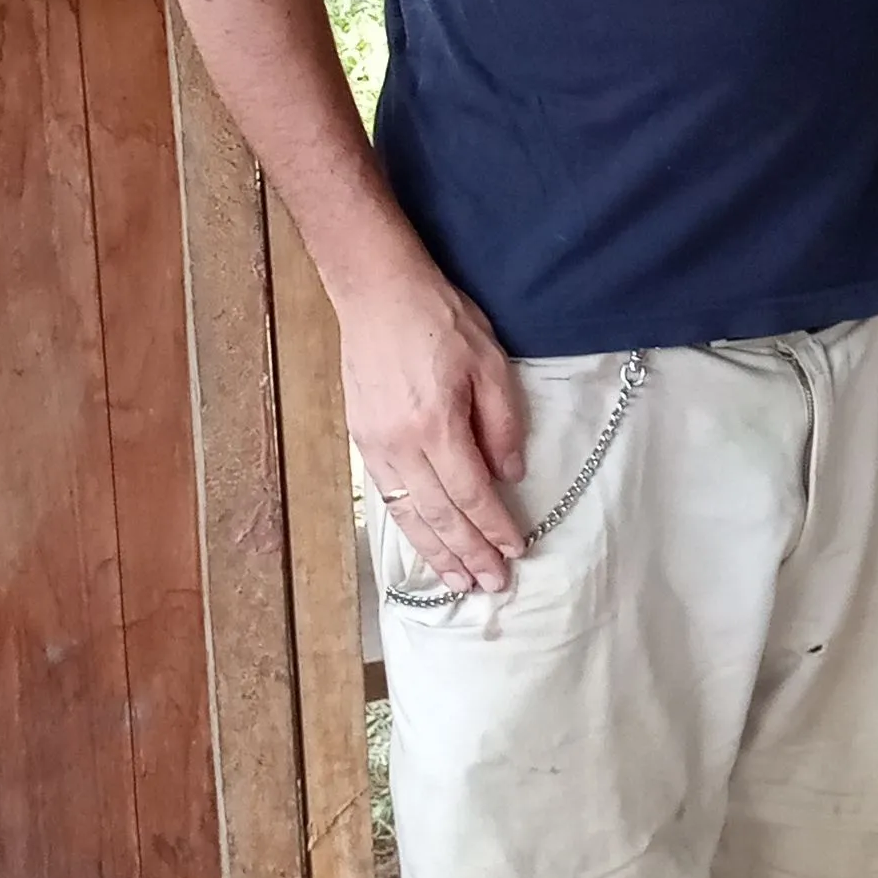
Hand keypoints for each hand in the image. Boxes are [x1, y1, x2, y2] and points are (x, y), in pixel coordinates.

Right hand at [339, 254, 527, 594]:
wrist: (376, 292)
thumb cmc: (440, 319)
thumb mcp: (489, 361)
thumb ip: (502, 422)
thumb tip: (509, 474)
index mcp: (436, 424)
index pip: (471, 493)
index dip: (494, 526)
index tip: (516, 550)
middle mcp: (401, 444)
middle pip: (438, 514)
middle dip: (468, 553)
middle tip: (492, 585)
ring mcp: (375, 444)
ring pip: (408, 513)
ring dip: (435, 552)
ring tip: (457, 583)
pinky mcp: (361, 439)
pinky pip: (388, 496)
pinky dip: (408, 526)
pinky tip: (423, 543)